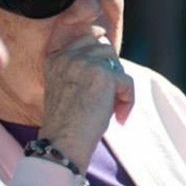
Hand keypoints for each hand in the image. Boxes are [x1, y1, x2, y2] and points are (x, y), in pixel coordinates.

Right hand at [38, 34, 133, 173]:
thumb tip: (112, 60)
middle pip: (104, 48)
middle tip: (109, 98)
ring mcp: (86, 63)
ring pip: (117, 64)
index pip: (86, 40)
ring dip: (120, 85)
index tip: (101, 83)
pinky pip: (127, 81)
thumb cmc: (66, 125)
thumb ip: (82, 70)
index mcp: (56, 59)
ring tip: (114, 108)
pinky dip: (129, 100)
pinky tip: (119, 118)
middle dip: (112, 71)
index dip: (99, 59)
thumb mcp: (67, 89)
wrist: (63, 145)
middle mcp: (68, 57)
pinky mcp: (104, 75)